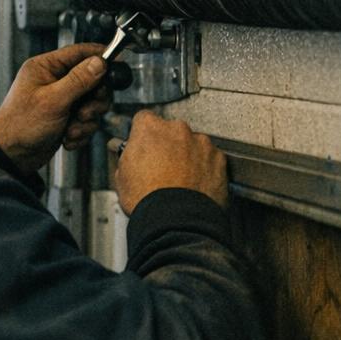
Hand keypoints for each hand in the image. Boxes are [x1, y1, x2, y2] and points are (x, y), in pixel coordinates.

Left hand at [0, 43, 111, 173]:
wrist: (12, 156)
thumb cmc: (20, 125)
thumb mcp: (53, 100)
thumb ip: (78, 80)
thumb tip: (99, 62)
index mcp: (45, 67)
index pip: (79, 52)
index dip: (99, 55)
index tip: (116, 62)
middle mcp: (54, 80)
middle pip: (92, 80)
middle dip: (93, 101)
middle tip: (84, 113)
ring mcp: (61, 99)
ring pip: (92, 103)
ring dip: (86, 120)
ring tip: (71, 129)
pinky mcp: (66, 117)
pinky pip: (86, 120)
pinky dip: (81, 131)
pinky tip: (67, 138)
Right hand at [112, 110, 227, 213]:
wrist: (176, 220)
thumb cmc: (147, 198)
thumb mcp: (121, 175)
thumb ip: (126, 156)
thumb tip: (126, 151)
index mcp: (150, 129)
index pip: (144, 119)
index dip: (142, 134)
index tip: (143, 144)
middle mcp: (178, 130)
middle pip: (171, 131)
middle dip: (167, 145)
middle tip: (160, 167)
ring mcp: (201, 143)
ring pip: (192, 144)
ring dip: (187, 156)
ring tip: (180, 180)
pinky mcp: (219, 159)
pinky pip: (210, 159)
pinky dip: (204, 168)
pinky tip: (195, 185)